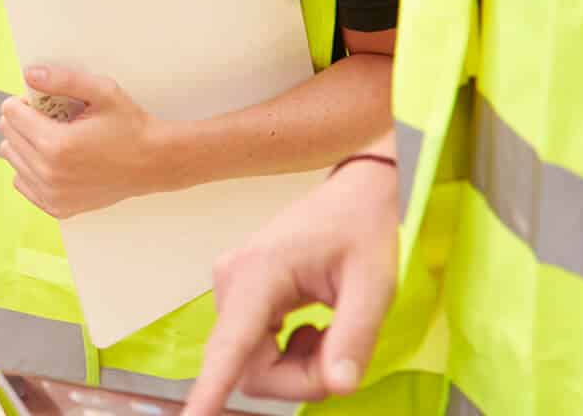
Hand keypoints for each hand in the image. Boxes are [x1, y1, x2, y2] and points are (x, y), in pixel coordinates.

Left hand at [0, 66, 171, 217]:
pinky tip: (53, 160)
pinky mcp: (56, 207)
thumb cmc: (130, 127)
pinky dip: (30, 168)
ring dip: (25, 144)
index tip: (43, 103)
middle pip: (8, 135)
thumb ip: (63, 79)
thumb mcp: (102, 91)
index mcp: (56, 144)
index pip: (10, 113)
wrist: (154, 163)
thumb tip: (29, 74)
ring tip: (54, 138)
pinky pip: (22, 182)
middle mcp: (49, 173)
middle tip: (51, 119)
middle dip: (23, 121)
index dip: (24, 101)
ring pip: (11, 158)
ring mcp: (52, 194)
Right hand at [182, 159, 399, 414]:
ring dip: (296, 365)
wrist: (352, 193)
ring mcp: (230, 287)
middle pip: (250, 367)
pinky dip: (288, 352)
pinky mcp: (238, 294)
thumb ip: (355, 337)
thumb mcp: (374, 284)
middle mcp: (232, 281)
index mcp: (260, 274)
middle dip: (300, 377)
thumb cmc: (363, 230)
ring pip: (252, 362)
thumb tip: (338, 386)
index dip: (209, 389)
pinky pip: (253, 348)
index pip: (230, 345)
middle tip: (342, 354)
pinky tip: (311, 324)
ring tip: (328, 330)